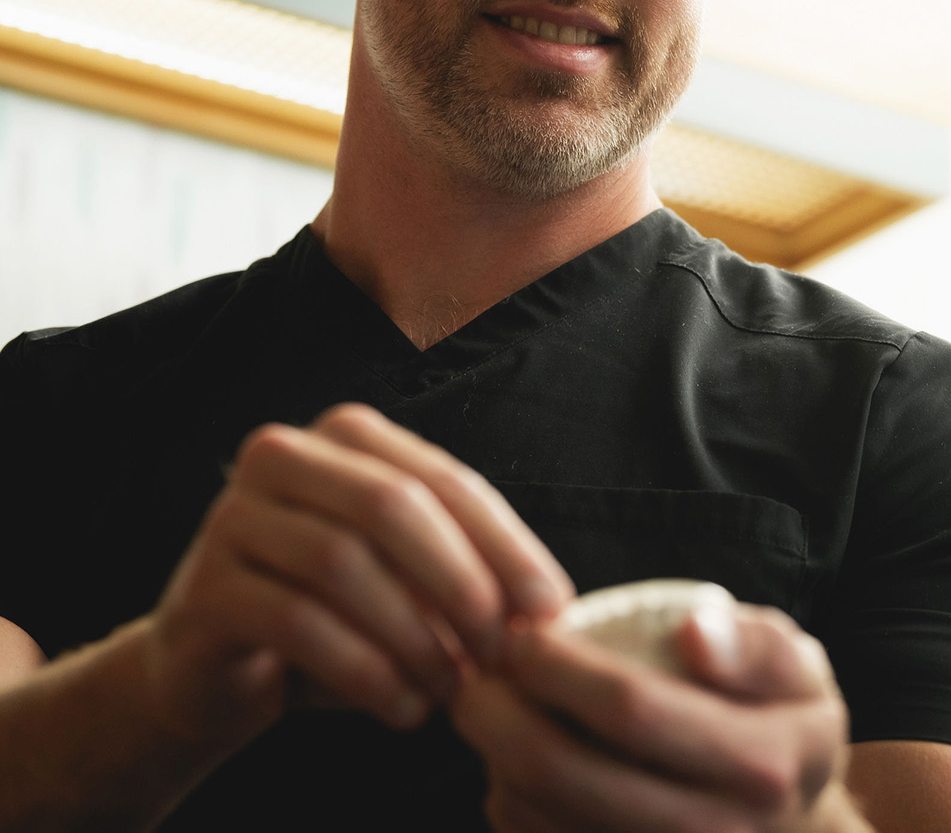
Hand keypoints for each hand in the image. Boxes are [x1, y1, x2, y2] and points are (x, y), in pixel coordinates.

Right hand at [138, 403, 573, 746]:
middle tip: (500, 651)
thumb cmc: (337, 614)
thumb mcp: (410, 580)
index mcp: (347, 435)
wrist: (218, 671)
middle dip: (459, 582)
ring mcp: (231, 517)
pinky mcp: (204, 589)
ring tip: (451, 689)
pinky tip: (403, 709)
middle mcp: (282, 455)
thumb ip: (470, 570)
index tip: (550, 608)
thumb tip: (547, 609)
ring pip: (342, 564)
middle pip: (392, 506)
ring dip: (412, 636)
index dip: (506, 544)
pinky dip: (364, 672)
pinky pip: (297, 624)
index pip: (446, 479)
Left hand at [453, 604, 869, 832]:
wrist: (795, 823)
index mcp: (762, 763)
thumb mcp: (800, 669)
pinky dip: (513, 807)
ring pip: (542, 821)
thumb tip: (694, 631)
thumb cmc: (783, 722)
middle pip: (567, 776)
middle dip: (499, 719)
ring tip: (492, 716)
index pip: (634, 710)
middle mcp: (717, 832)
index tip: (525, 635)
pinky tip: (514, 767)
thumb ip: (753, 644)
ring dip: (496, 764)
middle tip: (476, 679)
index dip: (561, 669)